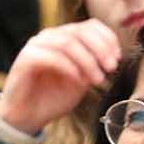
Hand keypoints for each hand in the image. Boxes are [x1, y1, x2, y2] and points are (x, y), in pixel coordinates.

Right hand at [0, 19, 121, 134]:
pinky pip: (51, 56)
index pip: (89, 26)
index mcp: (63, 37)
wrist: (27, 117)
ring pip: (67, 43)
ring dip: (88, 61)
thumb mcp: (81, 80)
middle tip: (111, 67)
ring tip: (98, 79)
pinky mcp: (26, 58)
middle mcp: (49, 37)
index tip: (118, 57)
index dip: (107, 39)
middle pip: (80, 31)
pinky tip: (79, 80)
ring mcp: (36, 45)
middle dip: (101, 49)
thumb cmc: (52, 98)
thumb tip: (112, 57)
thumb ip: (93, 66)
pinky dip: (69, 67)